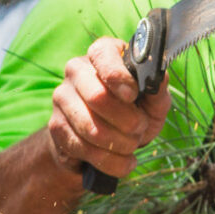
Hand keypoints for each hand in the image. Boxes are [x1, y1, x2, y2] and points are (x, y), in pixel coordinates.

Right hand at [47, 36, 170, 183]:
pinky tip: (123, 160)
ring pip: (91, 127)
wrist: (106, 141)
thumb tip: (159, 78)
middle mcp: (77, 69)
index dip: (119, 77)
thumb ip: (157, 88)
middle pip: (97, 96)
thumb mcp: (152, 100)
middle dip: (127, 120)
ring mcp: (62, 97)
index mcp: (102, 52)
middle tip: (140, 128)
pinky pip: (83, 148)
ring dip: (120, 143)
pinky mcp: (56, 126)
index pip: (103, 55)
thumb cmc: (133, 111)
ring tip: (132, 144)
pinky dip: (111, 161)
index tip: (133, 95)